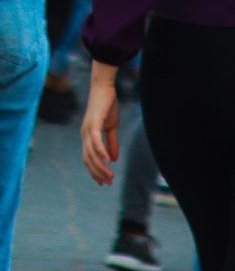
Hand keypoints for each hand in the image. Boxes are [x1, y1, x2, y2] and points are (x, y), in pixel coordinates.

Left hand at [80, 69, 119, 185]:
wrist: (104, 88)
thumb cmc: (108, 105)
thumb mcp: (112, 127)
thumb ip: (112, 143)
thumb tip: (113, 159)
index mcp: (88, 136)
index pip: (89, 158)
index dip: (95, 171)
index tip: (103, 182)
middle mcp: (84, 136)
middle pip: (88, 160)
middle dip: (97, 173)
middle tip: (108, 183)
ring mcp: (87, 130)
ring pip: (91, 154)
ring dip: (100, 167)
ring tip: (110, 176)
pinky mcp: (93, 124)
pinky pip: (96, 142)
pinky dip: (101, 152)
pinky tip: (108, 161)